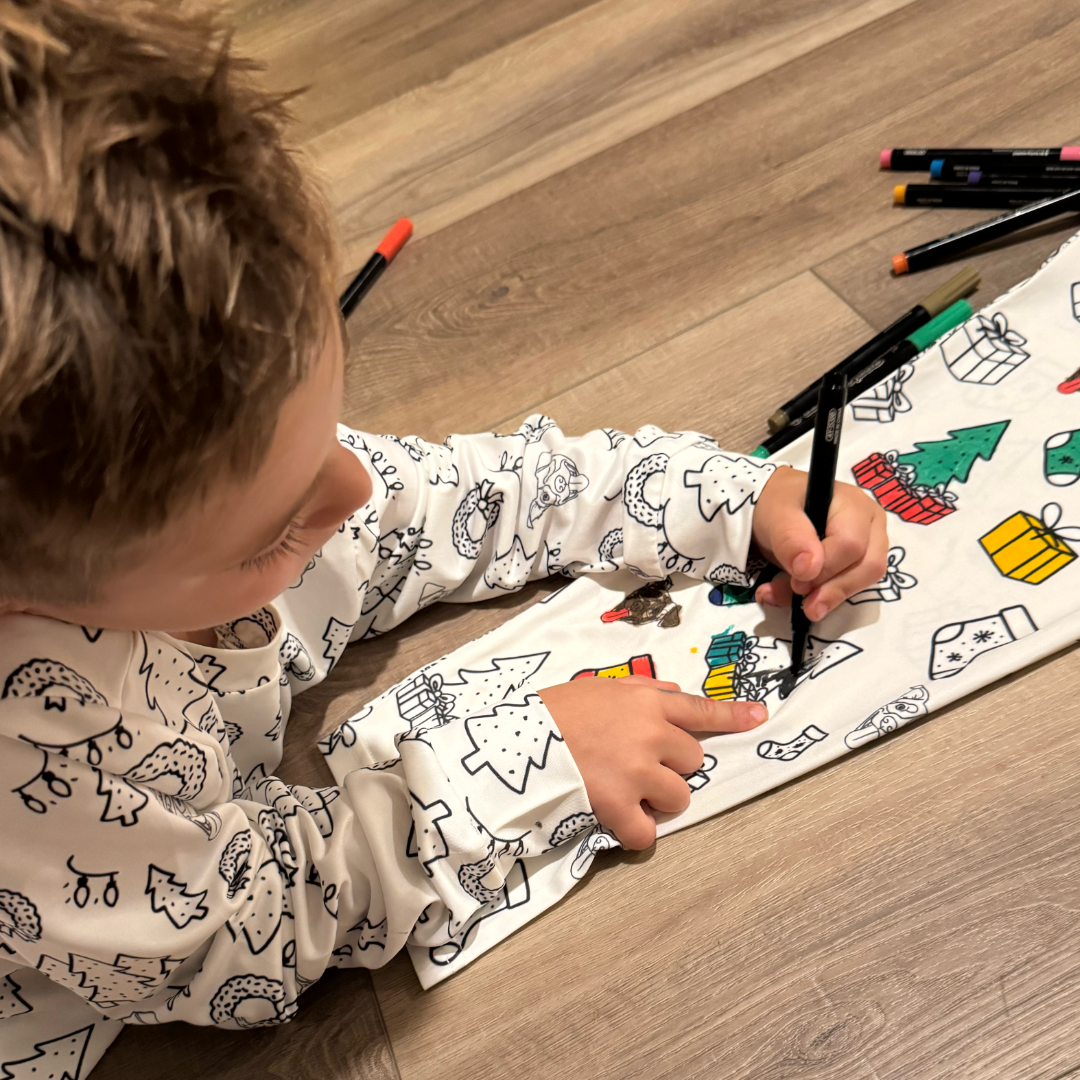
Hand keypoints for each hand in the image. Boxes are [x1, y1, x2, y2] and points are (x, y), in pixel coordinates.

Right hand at [538, 675, 767, 849]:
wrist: (516, 740)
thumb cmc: (554, 712)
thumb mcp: (599, 688)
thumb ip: (641, 692)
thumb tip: (674, 696)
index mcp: (646, 702)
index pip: (700, 710)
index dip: (733, 715)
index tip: (760, 716)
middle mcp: (650, 734)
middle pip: (693, 761)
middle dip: (671, 767)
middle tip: (635, 765)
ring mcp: (637, 770)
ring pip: (679, 798)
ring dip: (657, 799)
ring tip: (622, 790)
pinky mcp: (619, 805)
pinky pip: (648, 834)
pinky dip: (636, 832)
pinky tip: (617, 820)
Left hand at [751, 465, 887, 619]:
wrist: (780, 511)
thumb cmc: (782, 505)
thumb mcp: (777, 514)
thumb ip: (790, 538)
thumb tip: (808, 569)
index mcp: (855, 506)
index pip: (851, 545)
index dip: (826, 568)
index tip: (797, 582)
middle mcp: (871, 526)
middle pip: (868, 567)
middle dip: (831, 590)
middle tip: (801, 602)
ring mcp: (871, 547)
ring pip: (863, 583)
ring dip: (827, 598)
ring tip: (794, 603)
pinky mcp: (861, 566)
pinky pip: (851, 590)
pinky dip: (823, 599)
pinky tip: (793, 599)